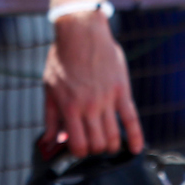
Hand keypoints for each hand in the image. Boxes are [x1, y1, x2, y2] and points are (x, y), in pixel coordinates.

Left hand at [42, 10, 142, 157]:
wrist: (81, 32)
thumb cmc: (63, 58)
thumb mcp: (49, 86)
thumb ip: (50, 116)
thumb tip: (50, 140)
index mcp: (69, 107)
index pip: (78, 145)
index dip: (79, 153)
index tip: (78, 148)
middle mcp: (89, 106)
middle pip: (98, 144)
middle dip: (95, 150)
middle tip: (92, 144)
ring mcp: (107, 100)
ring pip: (114, 137)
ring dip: (111, 146)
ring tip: (107, 144)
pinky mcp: (122, 91)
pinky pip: (132, 119)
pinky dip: (136, 137)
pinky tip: (135, 149)